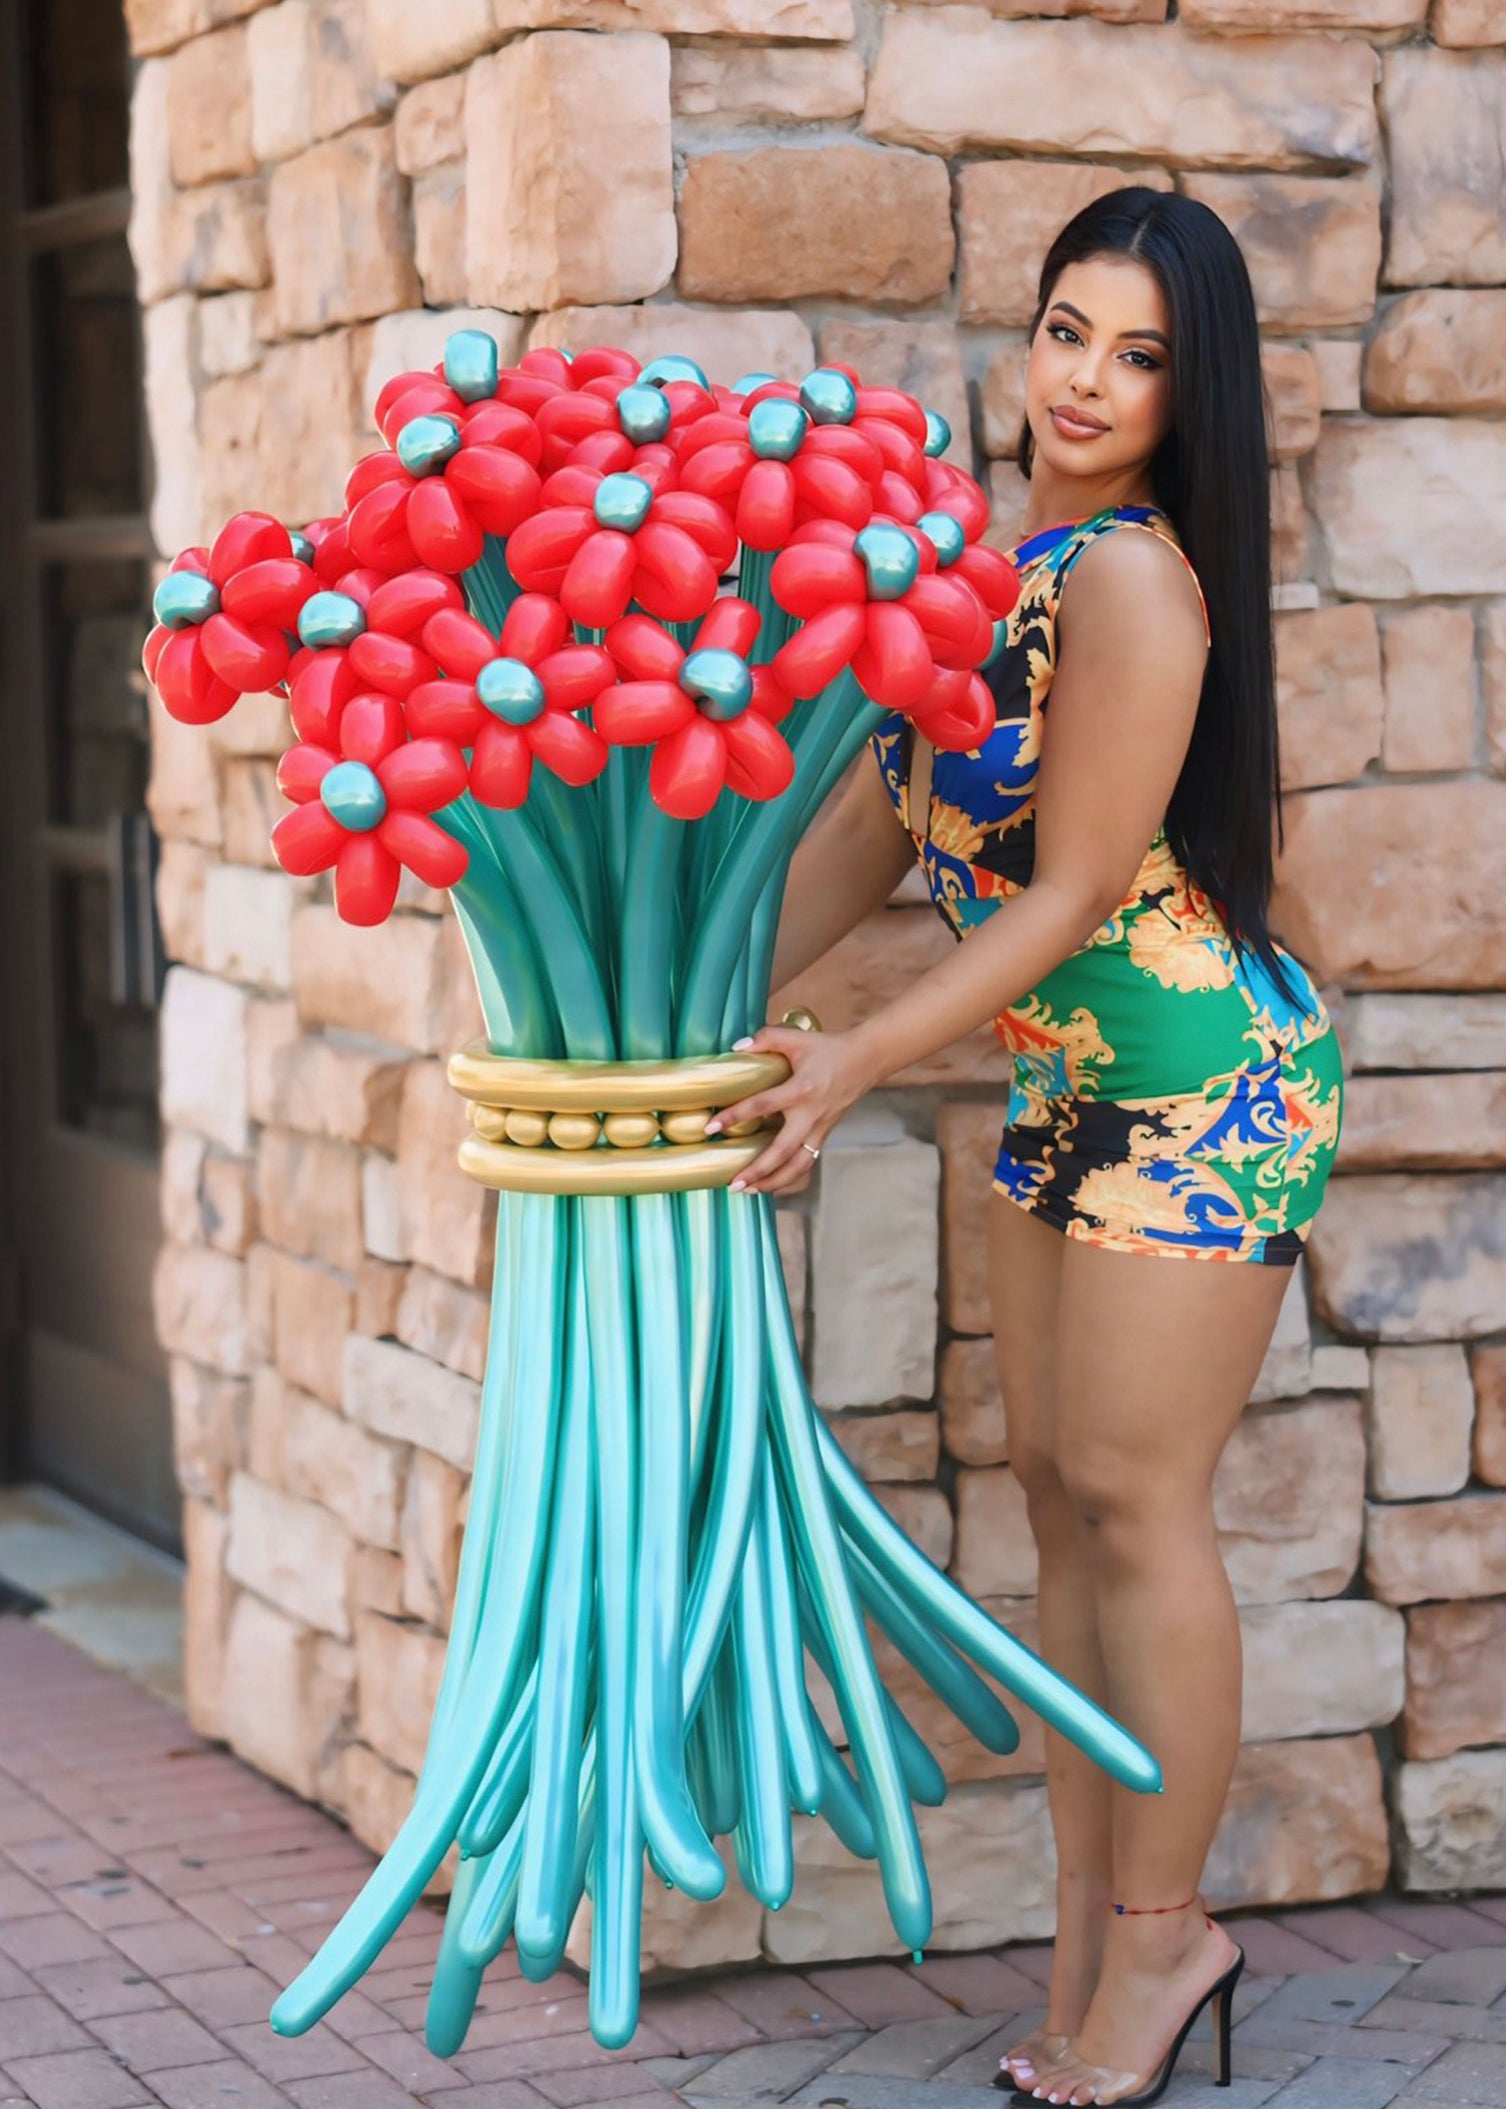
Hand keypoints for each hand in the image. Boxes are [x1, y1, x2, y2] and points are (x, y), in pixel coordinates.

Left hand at [705, 1023, 874, 1196]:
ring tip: (750, 1190)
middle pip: (782, 1152)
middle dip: (757, 1171)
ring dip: (774, 1182)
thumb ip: (765, 1038)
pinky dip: (789, 1176)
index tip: (711, 1128)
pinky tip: (771, 1183)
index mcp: (801, 1090)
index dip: (734, 1116)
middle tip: (733, 1184)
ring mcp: (820, 1128)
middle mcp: (811, 1115)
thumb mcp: (796, 1037)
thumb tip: (736, 1049)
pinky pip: (807, 1162)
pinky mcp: (825, 1135)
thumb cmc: (828, 1048)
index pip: (761, 1106)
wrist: (866, 1060)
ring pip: (798, 1166)